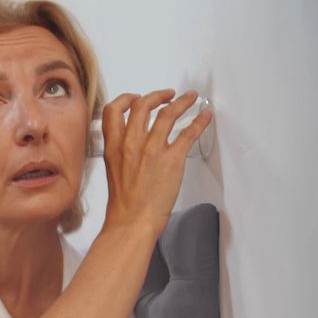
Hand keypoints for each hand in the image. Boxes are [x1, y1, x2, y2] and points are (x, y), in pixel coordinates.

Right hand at [100, 89, 211, 235]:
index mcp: (113, 147)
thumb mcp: (112, 171)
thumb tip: (130, 144)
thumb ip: (120, 153)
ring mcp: (152, 150)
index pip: (113, 110)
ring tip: (190, 98)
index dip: (126, 99)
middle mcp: (131, 143)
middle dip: (157, 95)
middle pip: (143, 105)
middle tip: (167, 95)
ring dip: (182, 101)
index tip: (136, 98)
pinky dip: (199, 121)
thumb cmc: (124, 204)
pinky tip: (205, 116)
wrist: (131, 222)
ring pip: (168, 113)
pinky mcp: (172, 159)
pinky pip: (188, 132)